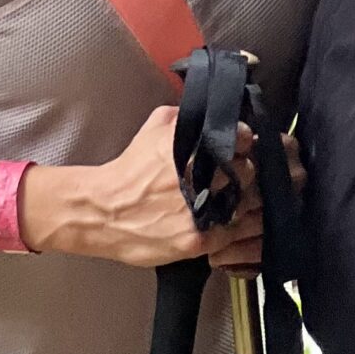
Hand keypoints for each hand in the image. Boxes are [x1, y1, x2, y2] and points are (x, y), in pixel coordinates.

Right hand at [22, 108, 260, 267]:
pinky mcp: (199, 241)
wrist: (105, 210)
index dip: (245, 142)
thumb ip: (189, 116)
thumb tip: (215, 112)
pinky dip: (234, 225)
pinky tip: (224, 218)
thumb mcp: (158, 125)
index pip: (243, 139)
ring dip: (245, 200)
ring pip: (247, 204)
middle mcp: (201, 178)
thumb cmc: (132, 167)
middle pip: (249, 171)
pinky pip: (233, 232)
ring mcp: (202, 212)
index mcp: (194, 146)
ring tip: (232, 198)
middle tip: (238, 173)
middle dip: (246, 171)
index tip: (241, 146)